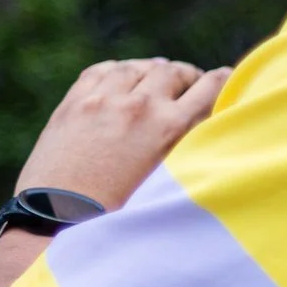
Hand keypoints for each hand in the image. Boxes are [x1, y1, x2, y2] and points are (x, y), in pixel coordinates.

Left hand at [16, 57, 229, 208]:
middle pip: (173, 71)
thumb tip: (205, 126)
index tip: (225, 80)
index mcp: (171, 128)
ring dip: (152, 71)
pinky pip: (102, 70)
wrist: (60, 219)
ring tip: (155, 81)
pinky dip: (119, 71)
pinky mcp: (74, 102)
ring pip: (138, 67)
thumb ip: (189, 147)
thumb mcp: (171, 180)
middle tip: (188, 87)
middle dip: (186, 77)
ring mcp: (103, 100)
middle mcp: (140, 106)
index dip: (224, 79)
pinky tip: (123, 79)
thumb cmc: (123, 212)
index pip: (211, 85)